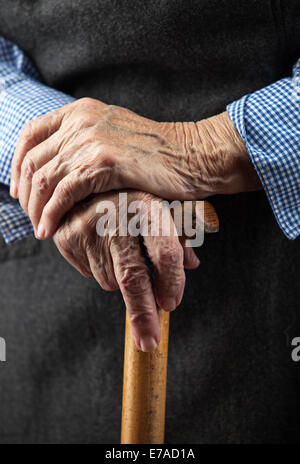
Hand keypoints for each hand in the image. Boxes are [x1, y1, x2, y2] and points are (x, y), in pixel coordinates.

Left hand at [11, 98, 260, 238]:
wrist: (193, 155)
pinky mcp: (105, 162)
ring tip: (41, 229)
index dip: (16, 166)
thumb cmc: (157, 155)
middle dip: (27, 194)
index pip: (30, 135)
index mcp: (81, 111)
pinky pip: (64, 192)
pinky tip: (51, 230)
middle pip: (33, 160)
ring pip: (45, 178)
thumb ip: (84, 145)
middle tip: (31, 217)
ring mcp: (92, 139)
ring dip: (37, 209)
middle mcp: (81, 120)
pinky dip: (52, 214)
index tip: (19, 191)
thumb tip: (57, 169)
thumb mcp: (113, 138)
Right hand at [52, 189, 199, 351]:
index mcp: (147, 205)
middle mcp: (115, 216)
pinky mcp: (67, 239)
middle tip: (149, 342)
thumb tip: (192, 265)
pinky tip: (104, 248)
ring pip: (111, 281)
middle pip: (133, 277)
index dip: (171, 282)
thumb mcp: (162, 206)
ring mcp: (87, 228)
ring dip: (123, 280)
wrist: (84, 178)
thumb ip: (180, 235)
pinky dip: (101, 270)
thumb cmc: (133, 195)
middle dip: (143, 314)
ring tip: (123, 252)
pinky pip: (90, 275)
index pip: (165, 252)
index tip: (172, 304)